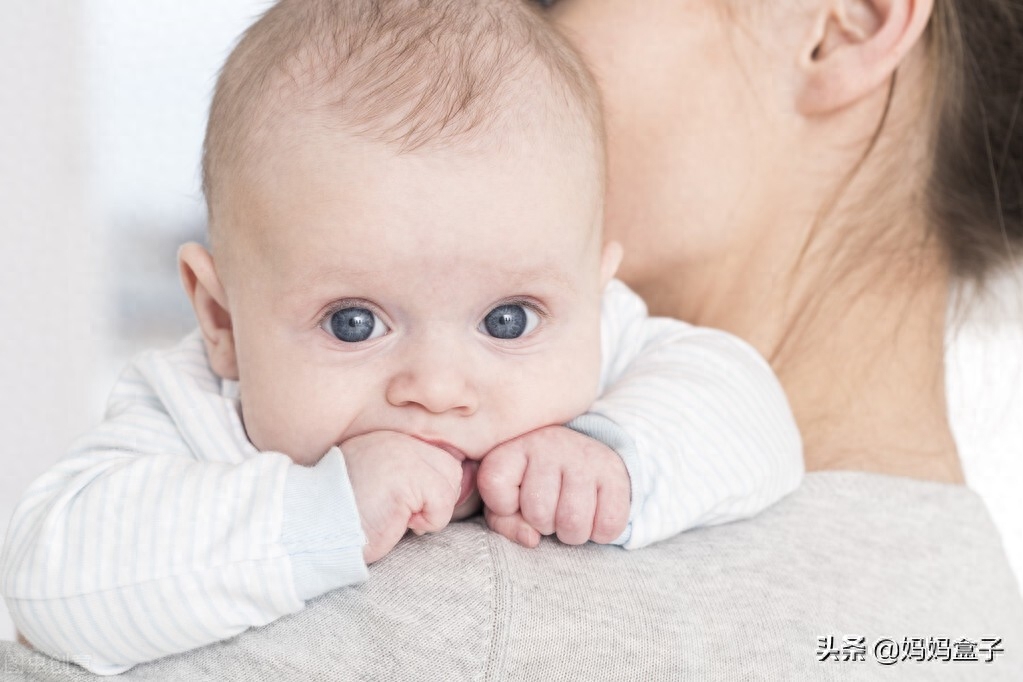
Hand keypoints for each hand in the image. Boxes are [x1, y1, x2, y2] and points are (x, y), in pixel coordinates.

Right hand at [340, 431, 462, 563]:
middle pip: (451, 469)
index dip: (432, 488)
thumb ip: (414, 475)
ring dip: (430, 512)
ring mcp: (402, 453)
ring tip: (396, 516)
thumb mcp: (383, 485)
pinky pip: (442, 504)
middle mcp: (398, 439)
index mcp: (390, 437)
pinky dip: (427, 523)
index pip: (440, 456)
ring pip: (451, 485)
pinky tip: (396, 521)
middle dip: (434, 500)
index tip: (406, 505)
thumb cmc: (346, 516)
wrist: (314, 528)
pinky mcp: (407, 476)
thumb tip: (459, 481)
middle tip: (401, 512)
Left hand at [477, 425, 630, 547]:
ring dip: (571, 533)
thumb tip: (531, 539)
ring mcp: (584, 456)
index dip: (503, 506)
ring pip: (573, 523)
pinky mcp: (614, 472)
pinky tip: (594, 515)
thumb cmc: (534, 487)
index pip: (493, 485)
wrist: (582, 458)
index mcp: (513, 446)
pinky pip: (608, 525)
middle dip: (543, 524)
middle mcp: (548, 443)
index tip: (514, 500)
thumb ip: (504, 522)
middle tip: (550, 509)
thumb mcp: (508, 500)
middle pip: (538, 513)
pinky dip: (600, 533)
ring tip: (569, 514)